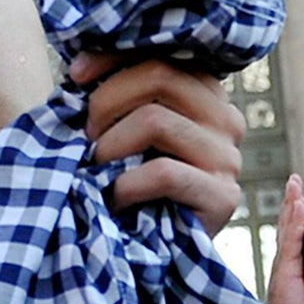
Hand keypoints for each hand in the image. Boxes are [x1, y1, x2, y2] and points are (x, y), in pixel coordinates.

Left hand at [69, 54, 244, 233]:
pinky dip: (126, 183)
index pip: (159, 54)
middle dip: (107, 101)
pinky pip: (163, 173)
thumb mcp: (123, 128)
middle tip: (86, 135)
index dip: (111, 59)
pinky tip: (114, 196)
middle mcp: (225, 117)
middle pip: (160, 76)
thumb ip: (114, 95)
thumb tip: (78, 68)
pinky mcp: (223, 196)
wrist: (159, 250)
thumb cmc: (132, 179)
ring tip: (97, 167)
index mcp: (204, 92)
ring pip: (157, 120)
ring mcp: (228, 156)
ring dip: (111, 145)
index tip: (75, 77)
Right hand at [266, 174, 303, 303]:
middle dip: (293, 204)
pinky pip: (292, 243)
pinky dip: (296, 223)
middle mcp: (285, 267)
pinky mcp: (284, 274)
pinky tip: (301, 207)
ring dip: (292, 205)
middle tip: (296, 180)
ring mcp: (282, 269)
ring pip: (288, 231)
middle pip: (289, 229)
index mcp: (292, 273)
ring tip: (296, 184)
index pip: (299, 241)